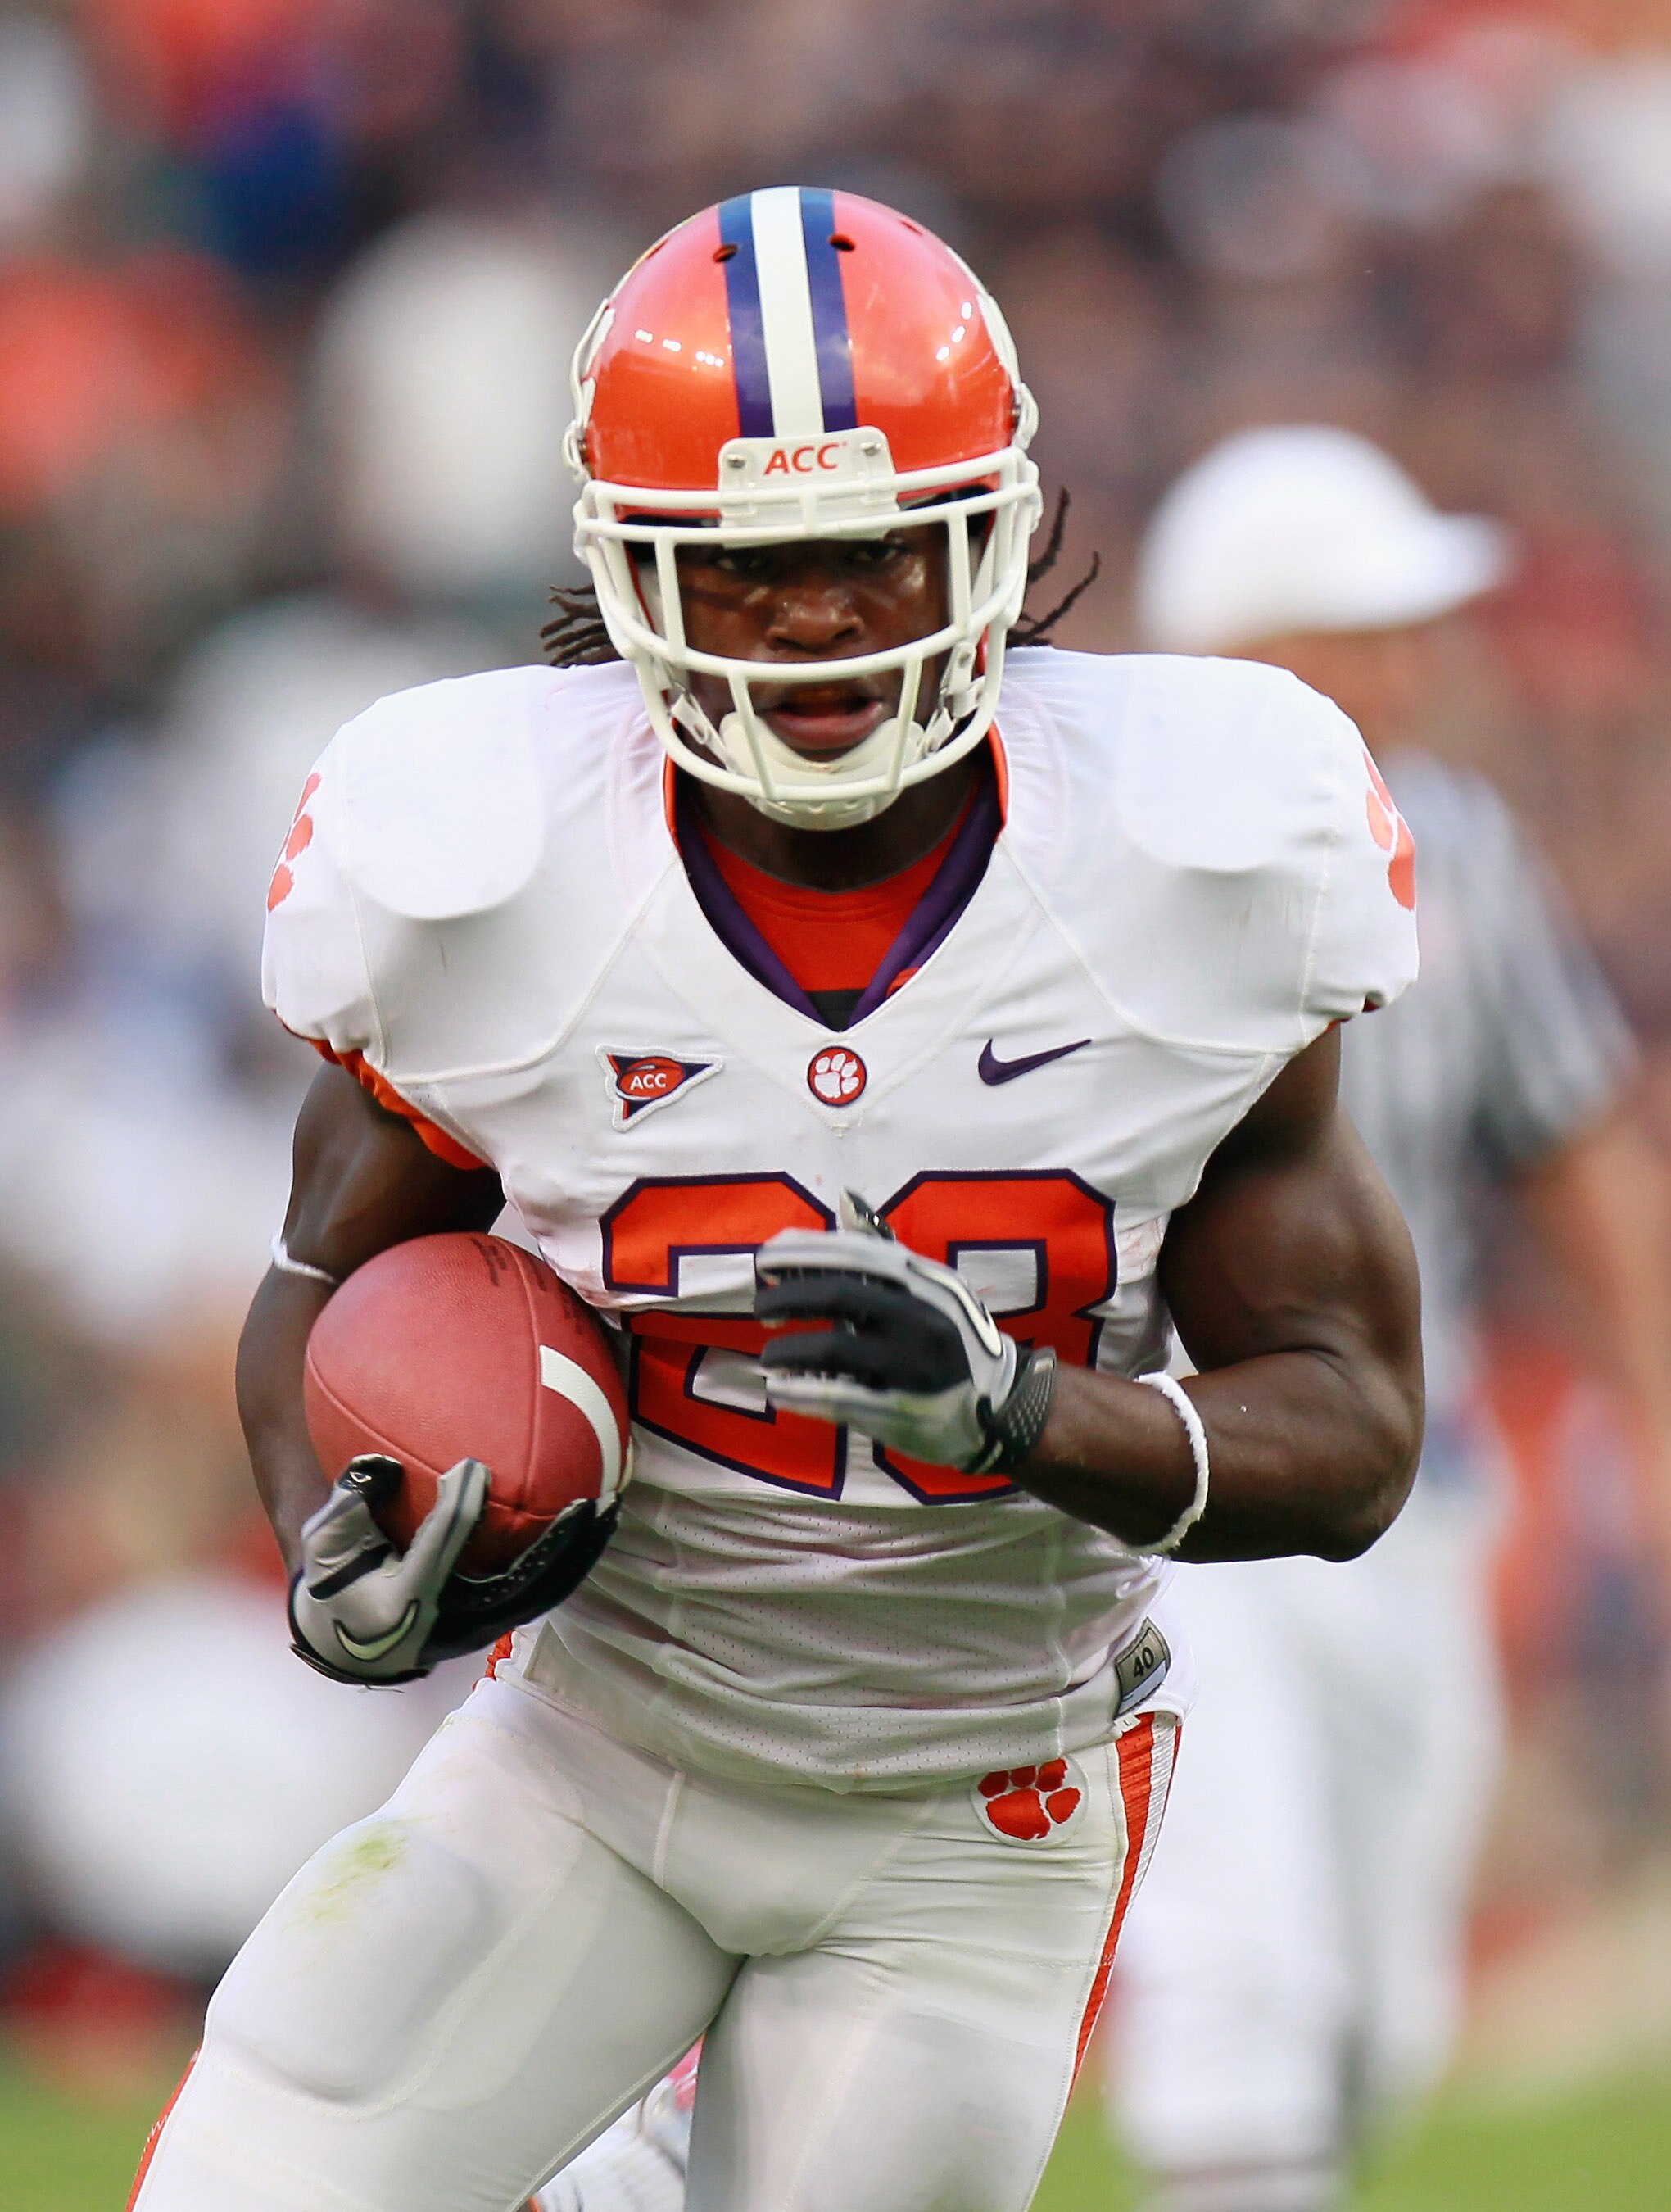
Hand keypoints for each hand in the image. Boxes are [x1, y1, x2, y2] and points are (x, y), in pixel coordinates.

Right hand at [290, 1454, 622, 1684]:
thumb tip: (380, 1462)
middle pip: (519, 1587)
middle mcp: (451, 1623)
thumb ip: (348, 1500)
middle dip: (557, 1547)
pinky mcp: (495, 1623)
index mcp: (404, 1602)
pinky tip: (595, 1520)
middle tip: (589, 1502)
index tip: (474, 1465)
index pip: (439, 1550)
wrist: (351, 1642)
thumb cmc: (337, 1580)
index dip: (458, 1508)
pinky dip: (571, 1559)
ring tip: (612, 1506)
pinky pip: (541, 1591)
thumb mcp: (325, 1543)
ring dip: (580, 1554)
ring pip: (542, 1595)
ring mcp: (479, 1630)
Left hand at [755, 1192, 1056, 1472]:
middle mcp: (919, 1318)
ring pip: (832, 1349)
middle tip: (761, 1305)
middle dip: (789, 1297)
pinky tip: (777, 1389)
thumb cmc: (955, 1336)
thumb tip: (844, 1199)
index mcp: (924, 1282)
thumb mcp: (932, 1286)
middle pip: (839, 1296)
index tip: (767, 1258)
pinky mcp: (899, 1409)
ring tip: (768, 1356)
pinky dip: (799, 1392)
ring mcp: (910, 1365)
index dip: (803, 1252)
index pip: (854, 1254)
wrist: (1004, 1404)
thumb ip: (884, 1249)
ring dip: (788, 1350)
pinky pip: (836, 1398)